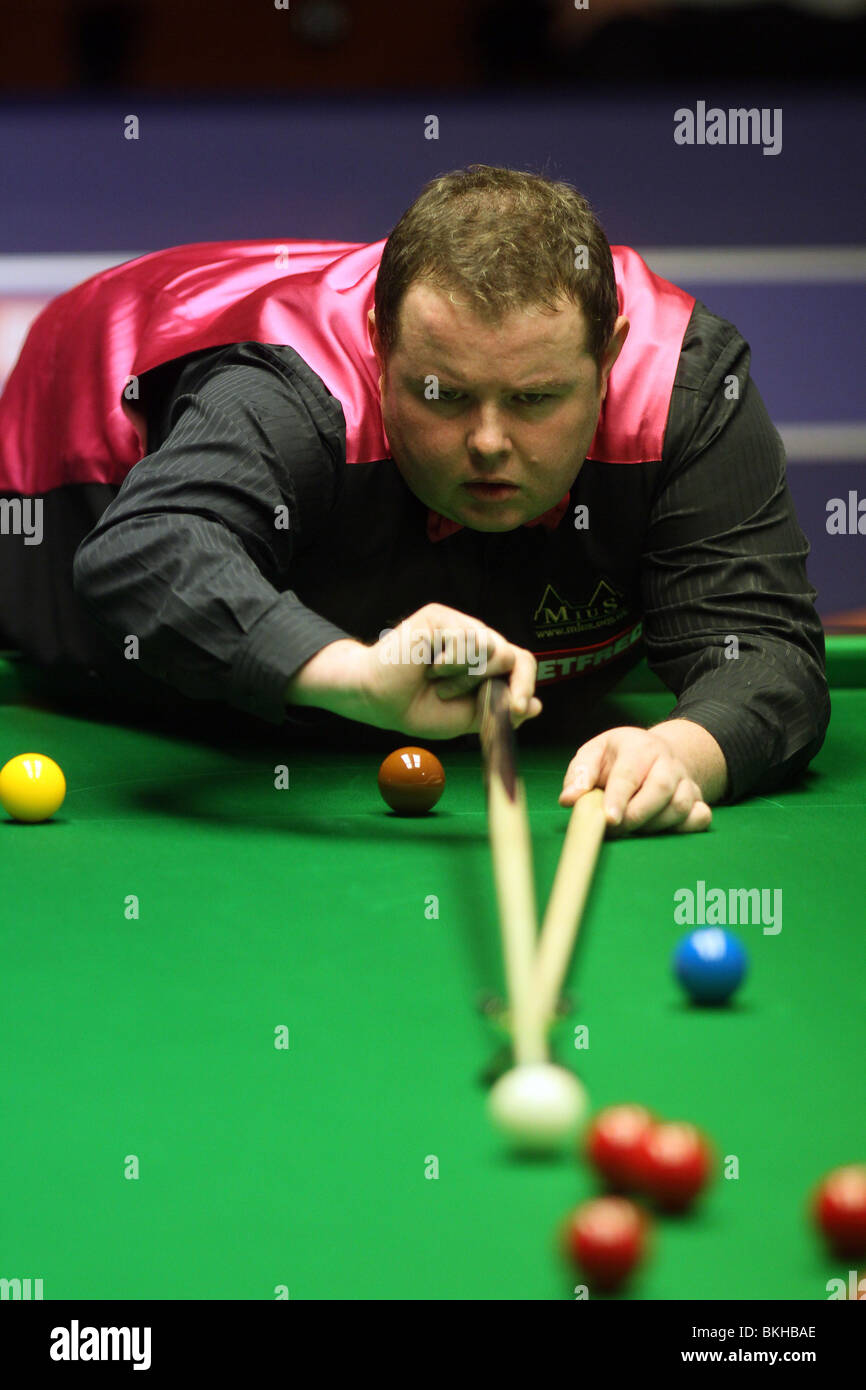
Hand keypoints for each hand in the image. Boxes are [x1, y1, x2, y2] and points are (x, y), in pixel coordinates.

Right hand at [287, 603, 541, 738]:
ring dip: (462, 677)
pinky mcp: (440, 617)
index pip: (521, 664)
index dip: (526, 685)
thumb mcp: (466, 718)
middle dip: (486, 684)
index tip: (519, 709)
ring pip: (490, 647)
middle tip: (449, 694)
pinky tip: (427, 665)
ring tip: (435, 679)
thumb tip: (534, 707)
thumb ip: (498, 711)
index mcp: (485, 663)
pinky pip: (465, 639)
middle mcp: (476, 639)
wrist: (378, 700)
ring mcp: (459, 625)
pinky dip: (448, 663)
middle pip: (510, 655)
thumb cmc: (417, 707)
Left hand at [558, 725, 712, 834]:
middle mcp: (667, 761)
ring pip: (680, 806)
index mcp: (639, 747)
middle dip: (637, 815)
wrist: (656, 752)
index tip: (609, 819)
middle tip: (616, 828)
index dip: (619, 798)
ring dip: (655, 825)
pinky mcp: (698, 798)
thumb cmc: (618, 757)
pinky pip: (700, 817)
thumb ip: (580, 775)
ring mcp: (685, 780)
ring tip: (634, 827)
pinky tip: (666, 828)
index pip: (629, 774)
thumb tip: (569, 800)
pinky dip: (686, 827)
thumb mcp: (594, 754)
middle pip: (661, 789)